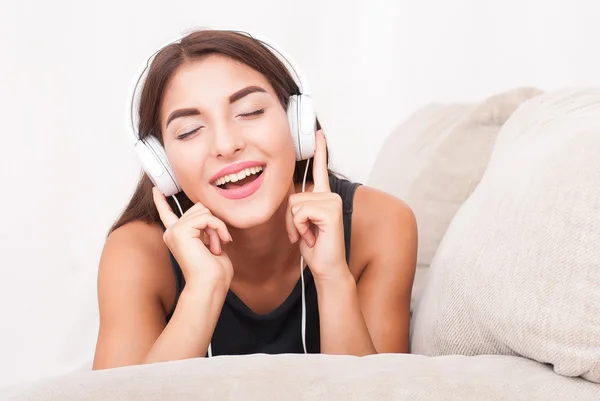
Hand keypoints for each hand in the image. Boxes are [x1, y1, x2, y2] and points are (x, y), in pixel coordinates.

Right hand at [153, 187, 233, 285]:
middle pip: (198, 207)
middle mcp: (172, 232)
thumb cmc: (214, 271)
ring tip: (216, 247)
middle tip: (217, 244)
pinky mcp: (180, 231)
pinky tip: (219, 244)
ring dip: (216, 228)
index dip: (161, 201)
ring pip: (204, 211)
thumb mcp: (209, 242)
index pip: (167, 213)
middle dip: (214, 223)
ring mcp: (174, 231)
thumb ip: (205, 226)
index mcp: (177, 235)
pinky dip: (218, 228)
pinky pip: (207, 218)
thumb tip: (207, 210)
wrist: (210, 285)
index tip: (156, 190)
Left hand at [286, 130, 347, 279]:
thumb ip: (298, 207)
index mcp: (323, 197)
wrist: (327, 268)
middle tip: (304, 234)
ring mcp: (331, 201)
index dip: (320, 150)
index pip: (320, 170)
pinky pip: (300, 212)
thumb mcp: (301, 224)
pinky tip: (312, 237)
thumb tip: (291, 198)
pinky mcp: (330, 210)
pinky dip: (300, 228)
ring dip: (295, 225)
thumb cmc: (315, 248)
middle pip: (293, 196)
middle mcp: (329, 196)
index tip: (319, 132)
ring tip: (309, 236)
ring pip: (294, 205)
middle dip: (291, 219)